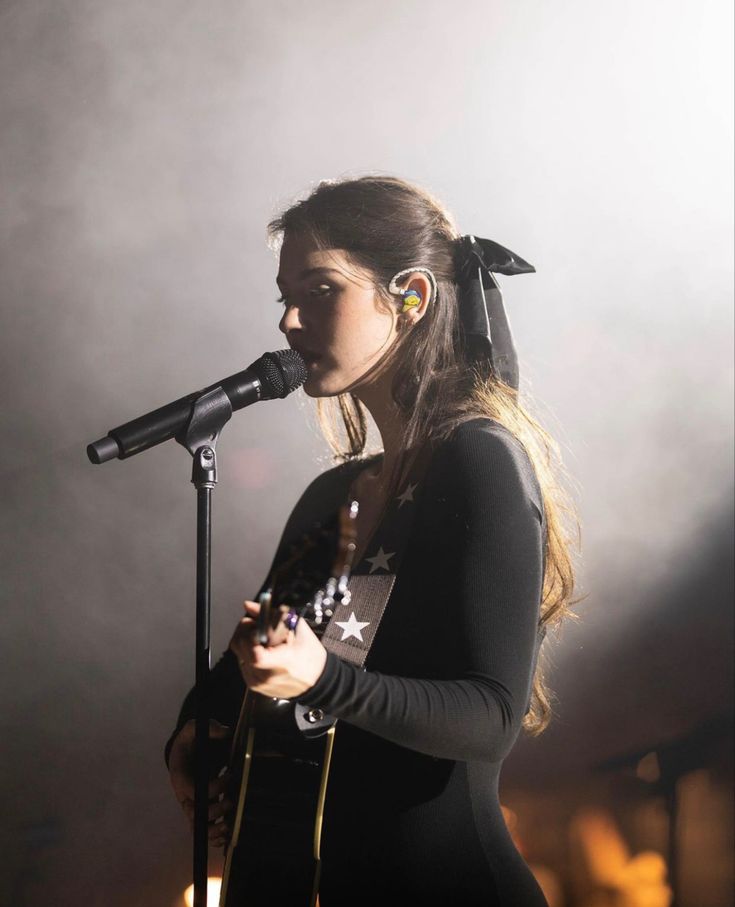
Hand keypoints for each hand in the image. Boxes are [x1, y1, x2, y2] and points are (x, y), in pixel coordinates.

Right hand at [168, 718, 232, 848]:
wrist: (186, 751)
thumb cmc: (190, 741)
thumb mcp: (194, 728)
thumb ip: (208, 727)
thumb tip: (225, 731)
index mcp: (180, 776)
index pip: (193, 790)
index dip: (212, 788)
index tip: (230, 775)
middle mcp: (184, 795)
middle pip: (194, 813)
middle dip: (215, 810)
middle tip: (232, 800)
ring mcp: (192, 805)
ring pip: (198, 827)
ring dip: (213, 830)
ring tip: (229, 828)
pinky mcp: (201, 809)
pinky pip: (204, 829)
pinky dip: (214, 837)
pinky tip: (227, 836)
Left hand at [229, 600, 326, 698]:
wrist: (317, 682)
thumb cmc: (311, 657)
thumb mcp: (298, 630)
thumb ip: (272, 615)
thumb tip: (249, 605)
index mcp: (281, 664)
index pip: (254, 653)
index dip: (250, 634)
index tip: (257, 625)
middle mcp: (266, 677)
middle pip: (239, 647)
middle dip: (245, 630)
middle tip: (258, 626)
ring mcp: (258, 683)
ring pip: (238, 653)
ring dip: (246, 641)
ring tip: (263, 639)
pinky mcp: (254, 685)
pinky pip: (242, 662)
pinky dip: (248, 652)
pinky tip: (263, 650)